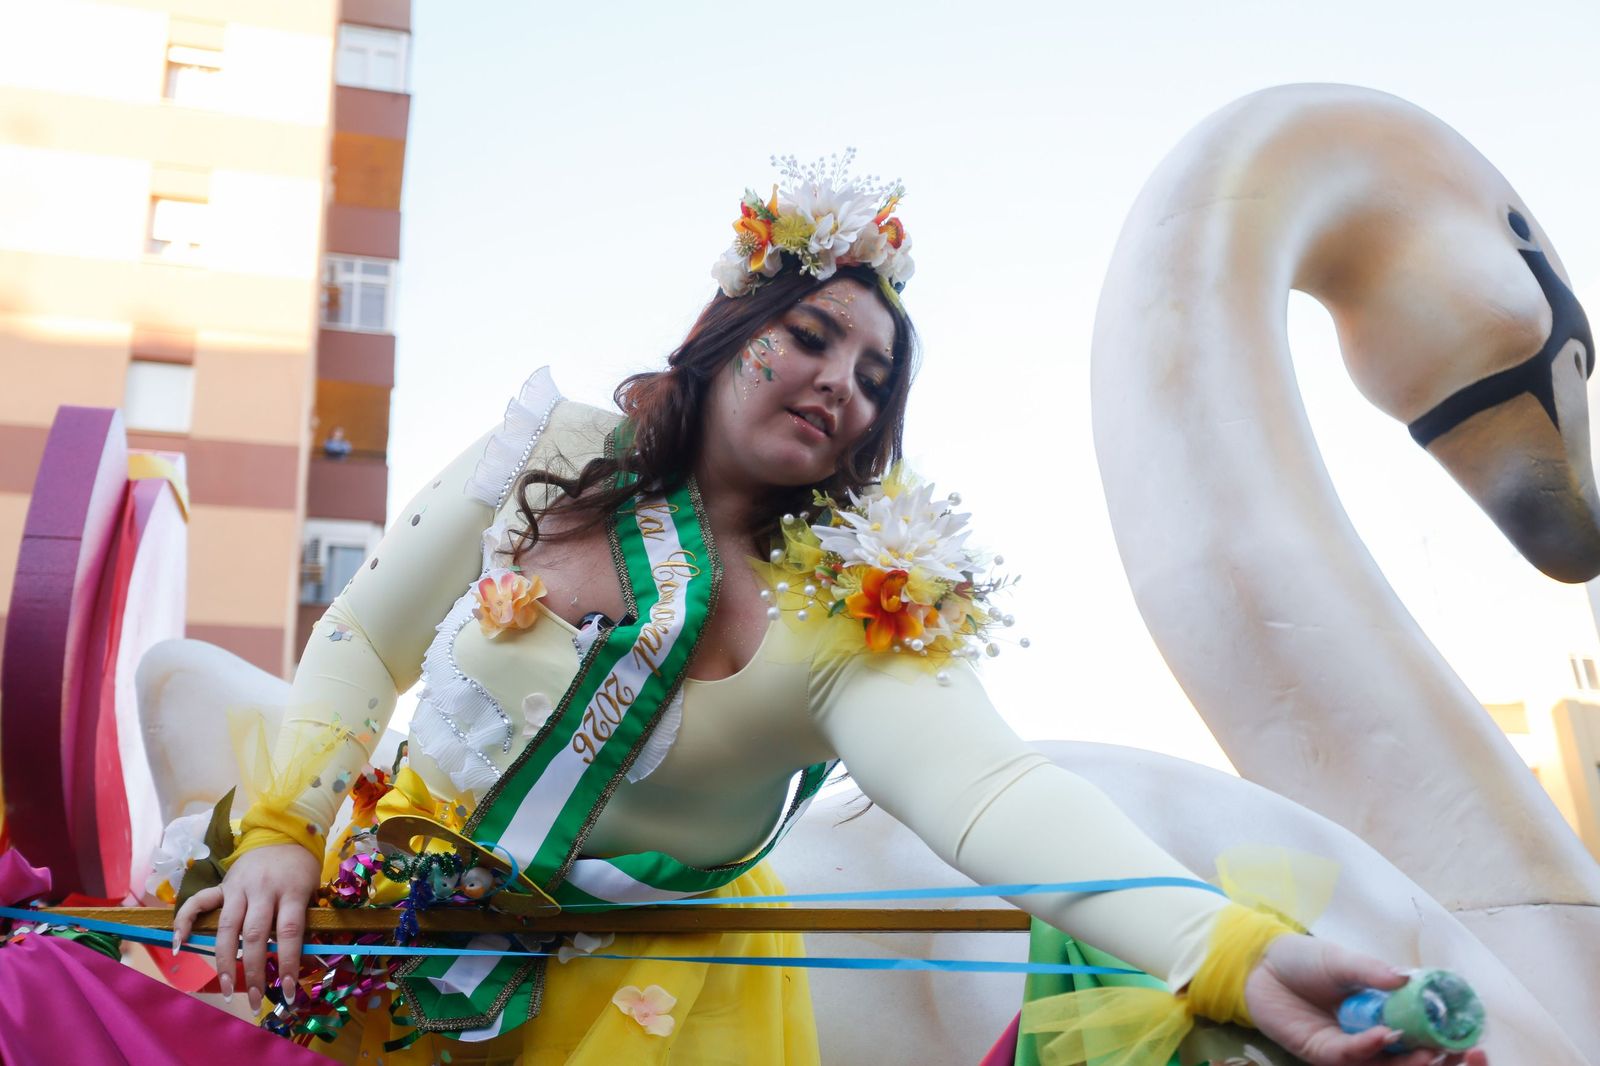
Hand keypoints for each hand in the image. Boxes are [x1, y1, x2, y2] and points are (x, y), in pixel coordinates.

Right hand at [172, 843, 321, 1012]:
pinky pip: (199, 902)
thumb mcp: (312, 890)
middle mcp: (263, 889)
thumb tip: (303, 960)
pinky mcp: (223, 885)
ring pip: (227, 927)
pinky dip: (185, 921)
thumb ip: (304, 919)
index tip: (285, 990)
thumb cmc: (301, 869)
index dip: (287, 962)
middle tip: (253, 999)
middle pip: (255, 935)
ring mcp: (239, 887)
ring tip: (225, 987)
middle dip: (253, 971)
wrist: (285, 833)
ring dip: (224, 960)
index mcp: (291, 890)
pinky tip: (178, 944)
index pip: (290, 931)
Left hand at [1245, 934, 1488, 1065]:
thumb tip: (1407, 978)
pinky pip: (1353, 1058)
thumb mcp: (1342, 960)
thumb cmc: (1304, 960)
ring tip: (1427, 1051)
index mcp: (1384, 1013)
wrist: (1259, 965)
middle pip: (1412, 1060)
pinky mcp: (1324, 1053)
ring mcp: (1350, 1047)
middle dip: (1438, 1062)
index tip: (1472, 1038)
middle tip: (1457, 1054)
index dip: (1448, 1040)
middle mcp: (1372, 1035)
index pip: (1425, 1035)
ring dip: (1409, 1063)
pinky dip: (1370, 1048)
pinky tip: (1383, 1035)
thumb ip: (1372, 971)